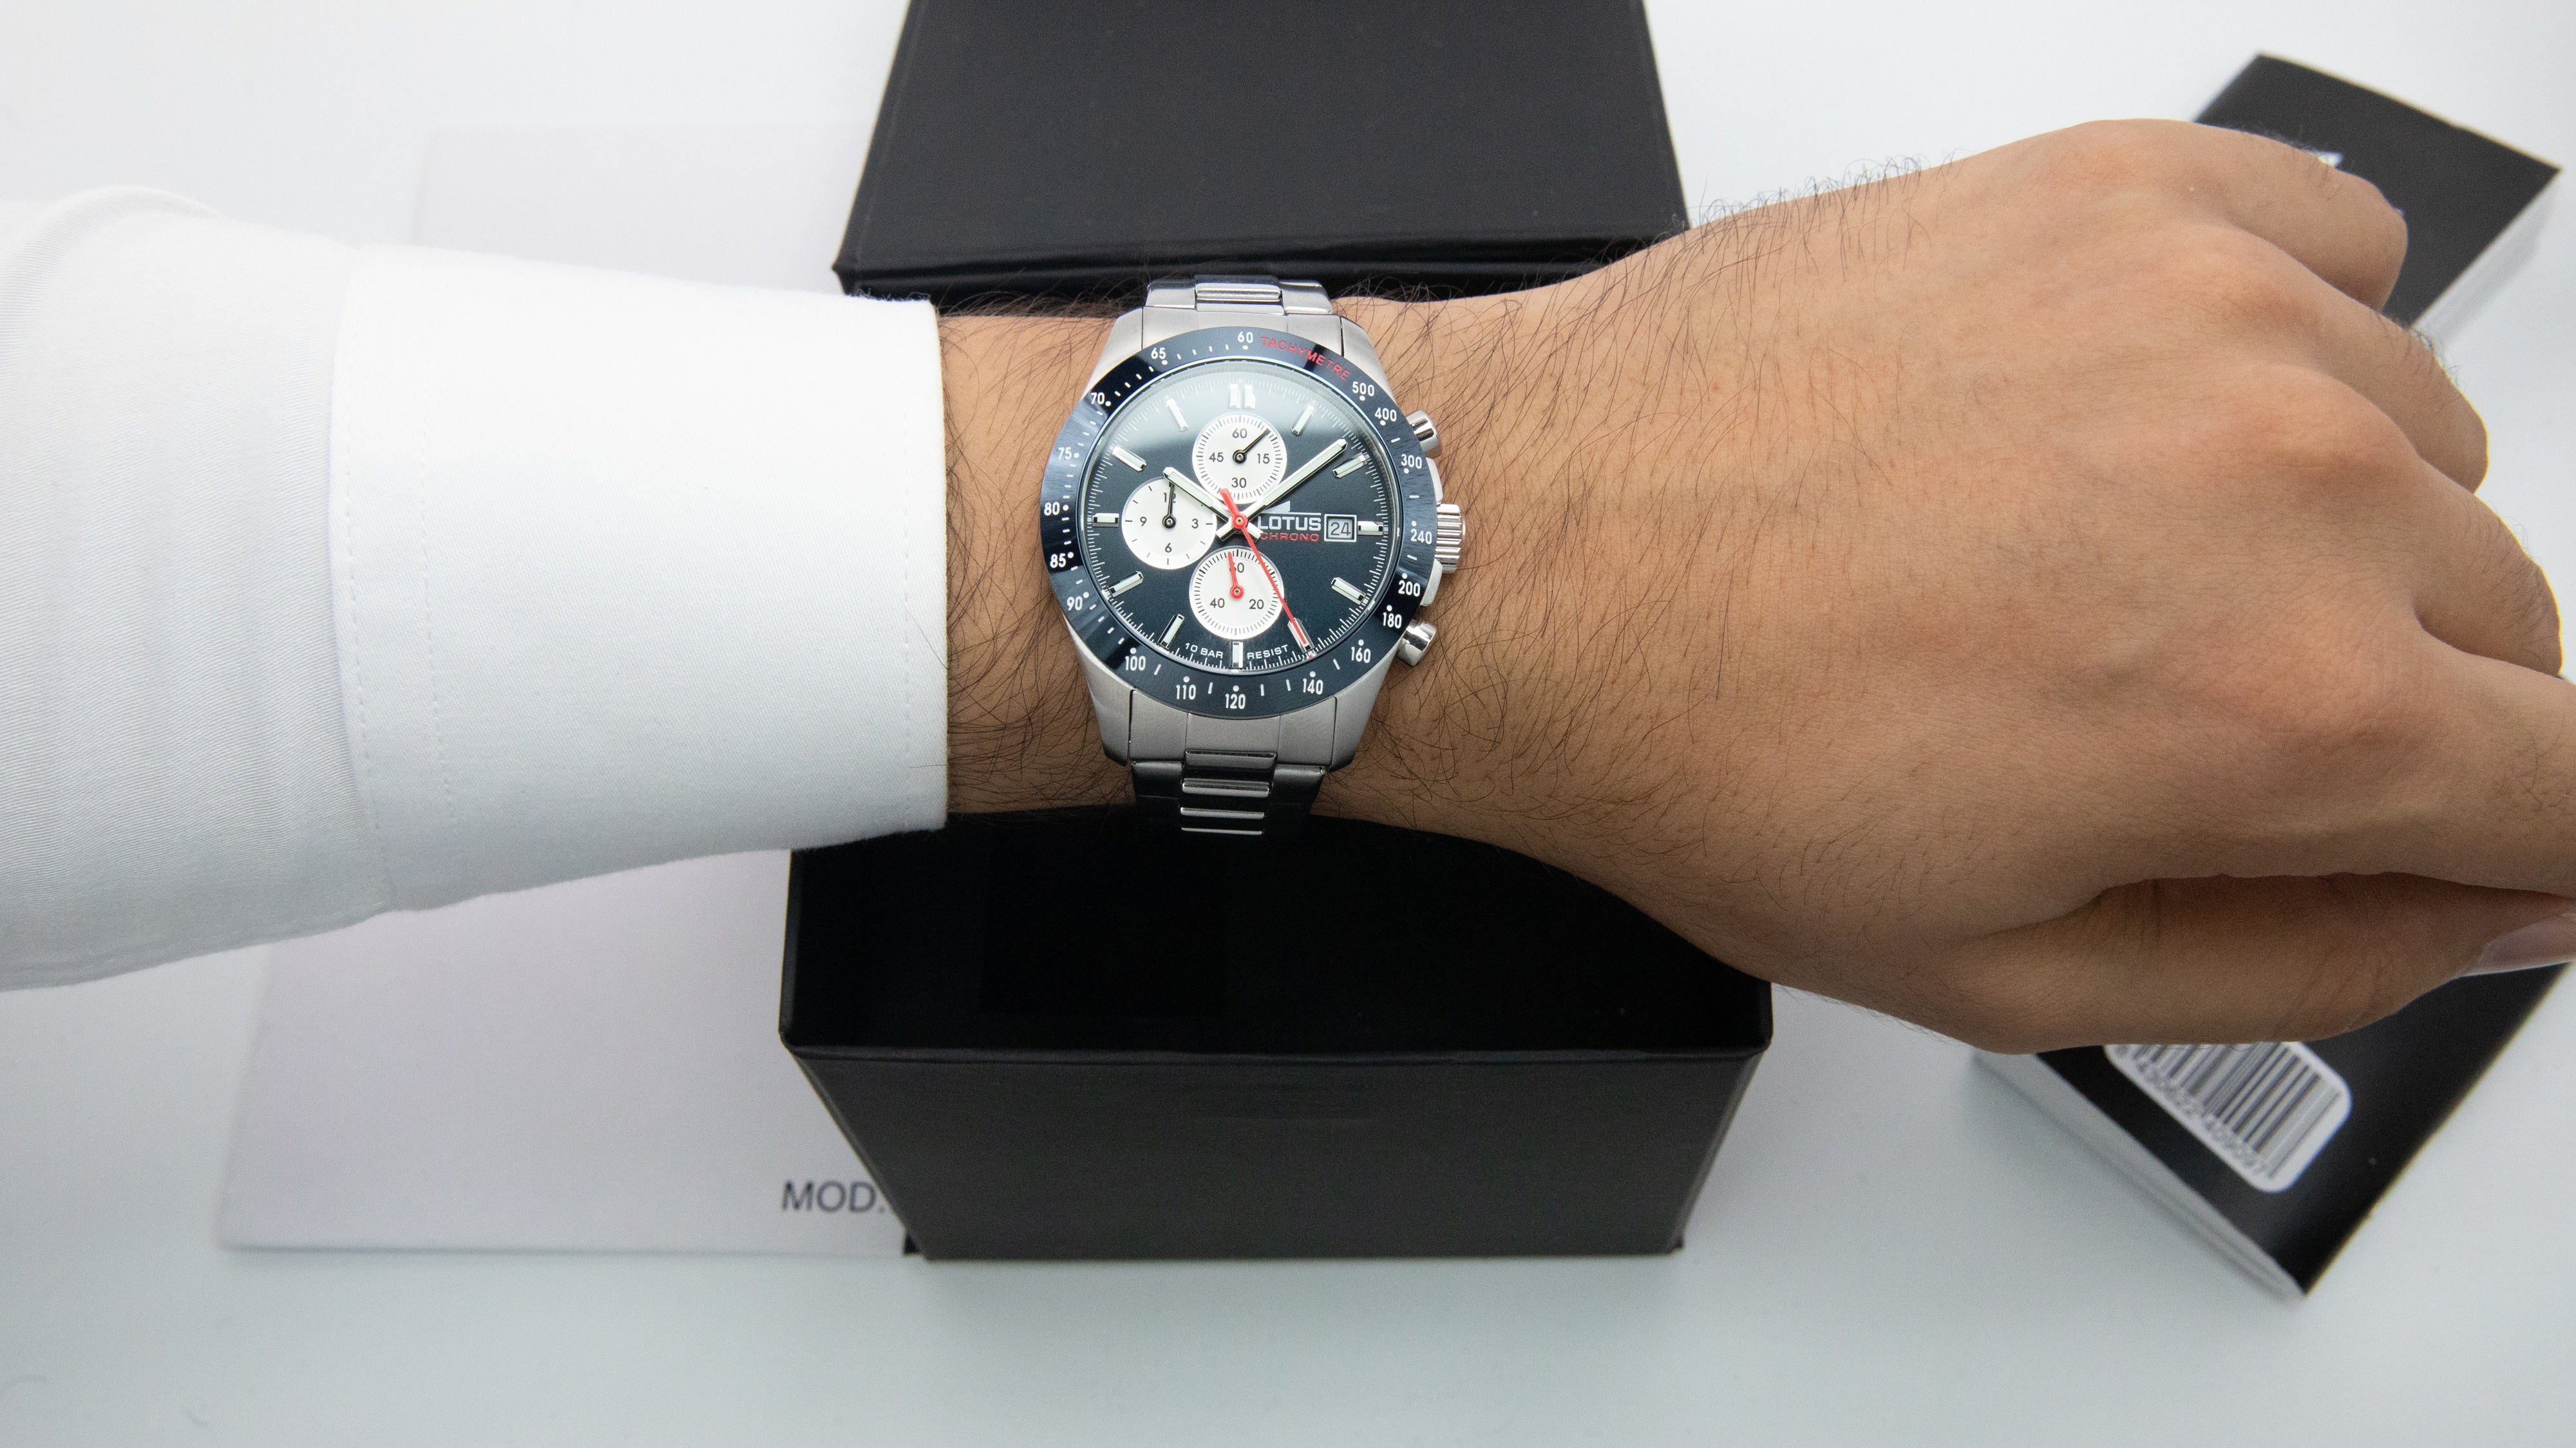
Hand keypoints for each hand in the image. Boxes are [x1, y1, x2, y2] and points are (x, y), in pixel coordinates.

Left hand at [938, 120, 2572, 1051]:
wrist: (1525, 553)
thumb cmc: (1707, 745)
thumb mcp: (2009, 968)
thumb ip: (2303, 960)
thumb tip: (2474, 911)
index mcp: (2287, 708)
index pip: (2573, 792)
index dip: (2516, 840)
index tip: (2449, 830)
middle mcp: (2294, 481)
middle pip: (2507, 624)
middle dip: (2386, 696)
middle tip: (2174, 707)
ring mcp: (2219, 305)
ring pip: (2418, 446)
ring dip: (2313, 518)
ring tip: (2097, 556)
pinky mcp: (2130, 189)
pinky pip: (2336, 249)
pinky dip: (2275, 338)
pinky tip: (2128, 408)